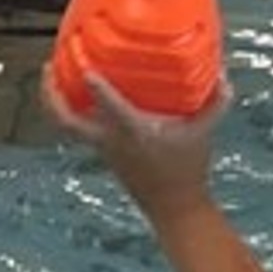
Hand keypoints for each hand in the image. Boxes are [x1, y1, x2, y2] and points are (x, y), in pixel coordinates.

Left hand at [56, 69, 226, 204]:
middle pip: (66, 119)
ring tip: (52, 71)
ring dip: (55, 98)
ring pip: (66, 124)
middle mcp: (112, 139)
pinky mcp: (103, 152)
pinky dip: (71, 108)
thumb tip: (223, 74)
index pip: (112, 108)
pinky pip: (77, 127)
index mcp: (136, 132)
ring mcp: (103, 148)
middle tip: (49, 64)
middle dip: (51, 92)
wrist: (174, 207)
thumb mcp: (205, 131)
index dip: (98, 89)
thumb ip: (216, 101)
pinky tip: (75, 91)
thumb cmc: (189, 168)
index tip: (88, 69)